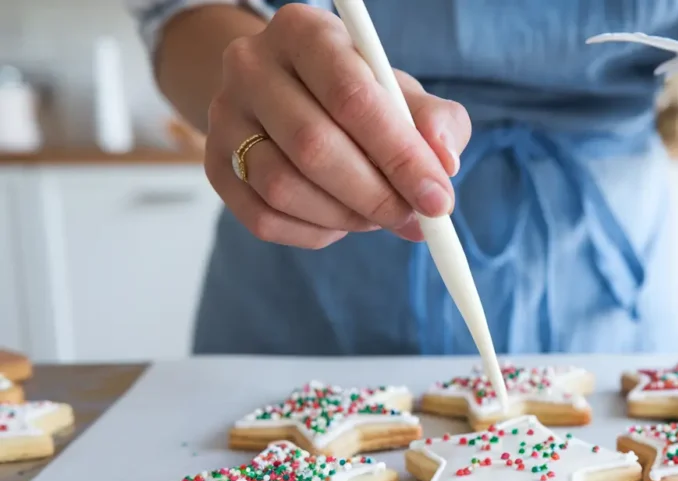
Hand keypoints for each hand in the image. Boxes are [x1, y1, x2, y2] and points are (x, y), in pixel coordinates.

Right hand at [206, 4, 469, 248]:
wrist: (288, 95)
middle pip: (313, 146)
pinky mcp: (214, 167)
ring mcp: (223, 118)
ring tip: (379, 216)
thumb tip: (444, 164)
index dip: (400, 155)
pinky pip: (263, 219)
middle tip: (414, 218)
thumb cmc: (357, 94)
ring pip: (283, 187)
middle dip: (375, 195)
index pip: (352, 97)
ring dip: (345, 216)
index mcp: (303, 32)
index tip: (437, 199)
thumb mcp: (401, 93)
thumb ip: (435, 122)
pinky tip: (342, 221)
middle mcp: (250, 66)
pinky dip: (315, 232)